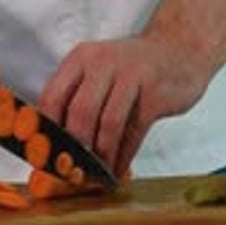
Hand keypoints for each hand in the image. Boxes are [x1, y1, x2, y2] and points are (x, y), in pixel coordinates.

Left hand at [38, 31, 205, 177]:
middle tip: (72, 171)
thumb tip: (52, 143)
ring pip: (109, 123)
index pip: (53, 96)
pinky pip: (134, 131)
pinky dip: (124, 155)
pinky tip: (118, 168)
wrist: (179, 50)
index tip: (46, 155)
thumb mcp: (98, 70)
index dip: (47, 131)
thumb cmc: (131, 69)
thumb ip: (76, 97)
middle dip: (75, 147)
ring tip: (97, 174)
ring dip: (102, 155)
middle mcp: (103, 62)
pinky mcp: (155, 93)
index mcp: (81, 58)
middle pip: (80, 111)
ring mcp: (132, 75)